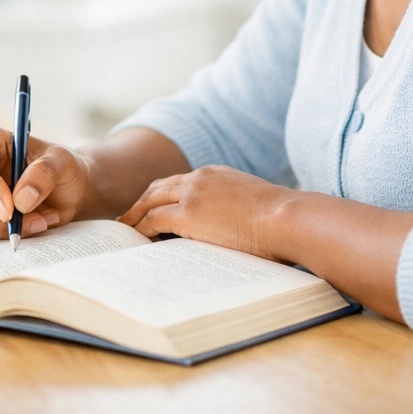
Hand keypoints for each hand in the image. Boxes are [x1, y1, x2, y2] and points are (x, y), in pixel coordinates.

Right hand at [0, 126, 91, 240]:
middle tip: (26, 222)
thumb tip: (21, 199)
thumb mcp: (63, 162)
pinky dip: (9, 235)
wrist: (72, 191)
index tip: (11, 207)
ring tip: (41, 220)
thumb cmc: (65, 168)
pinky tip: (34, 224)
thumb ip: (45, 173)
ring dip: (6, 229)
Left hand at [117, 165, 292, 259]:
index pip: (178, 182)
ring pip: (150, 201)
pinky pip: (154, 220)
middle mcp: (200, 178)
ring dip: (135, 216)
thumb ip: (236, 209)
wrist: (287, 217)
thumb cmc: (282, 220)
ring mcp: (192, 194)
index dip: (161, 195)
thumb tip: (235, 229)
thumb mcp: (254, 205)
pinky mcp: (188, 214)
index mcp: (216, 173)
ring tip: (125, 231)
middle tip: (128, 217)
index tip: (151, 207)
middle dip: (141, 202)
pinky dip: (142, 229)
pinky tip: (138, 240)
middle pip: (158, 187)